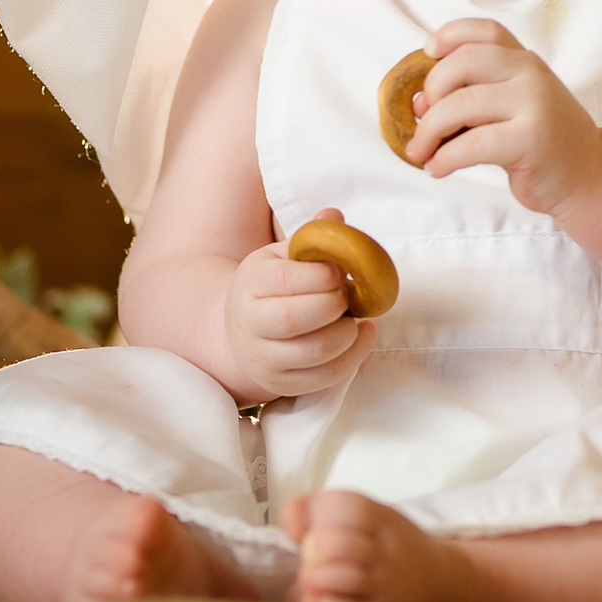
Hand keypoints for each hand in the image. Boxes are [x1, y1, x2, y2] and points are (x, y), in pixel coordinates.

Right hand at [220, 208, 375, 398]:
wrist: (241, 330)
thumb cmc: (272, 286)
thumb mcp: (283, 256)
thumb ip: (311, 238)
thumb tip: (333, 217)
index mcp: (250, 283)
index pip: (283, 279)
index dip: (320, 274)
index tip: (339, 271)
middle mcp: (250, 324)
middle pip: (293, 318)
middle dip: (332, 305)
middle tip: (347, 296)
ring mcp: (264, 358)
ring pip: (313, 352)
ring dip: (346, 334)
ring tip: (354, 318)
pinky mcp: (282, 384)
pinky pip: (323, 379)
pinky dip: (352, 358)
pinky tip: (360, 335)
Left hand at [406, 20, 601, 215]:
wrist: (590, 173)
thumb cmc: (542, 140)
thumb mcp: (514, 104)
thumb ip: (475, 94)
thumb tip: (417, 103)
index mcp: (525, 60)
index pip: (484, 31)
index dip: (449, 35)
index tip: (427, 53)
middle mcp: (531, 73)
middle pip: (462, 62)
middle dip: (430, 92)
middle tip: (421, 119)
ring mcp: (534, 104)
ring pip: (460, 103)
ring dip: (428, 130)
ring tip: (420, 151)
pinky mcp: (531, 139)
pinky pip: (472, 144)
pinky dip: (444, 158)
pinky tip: (438, 168)